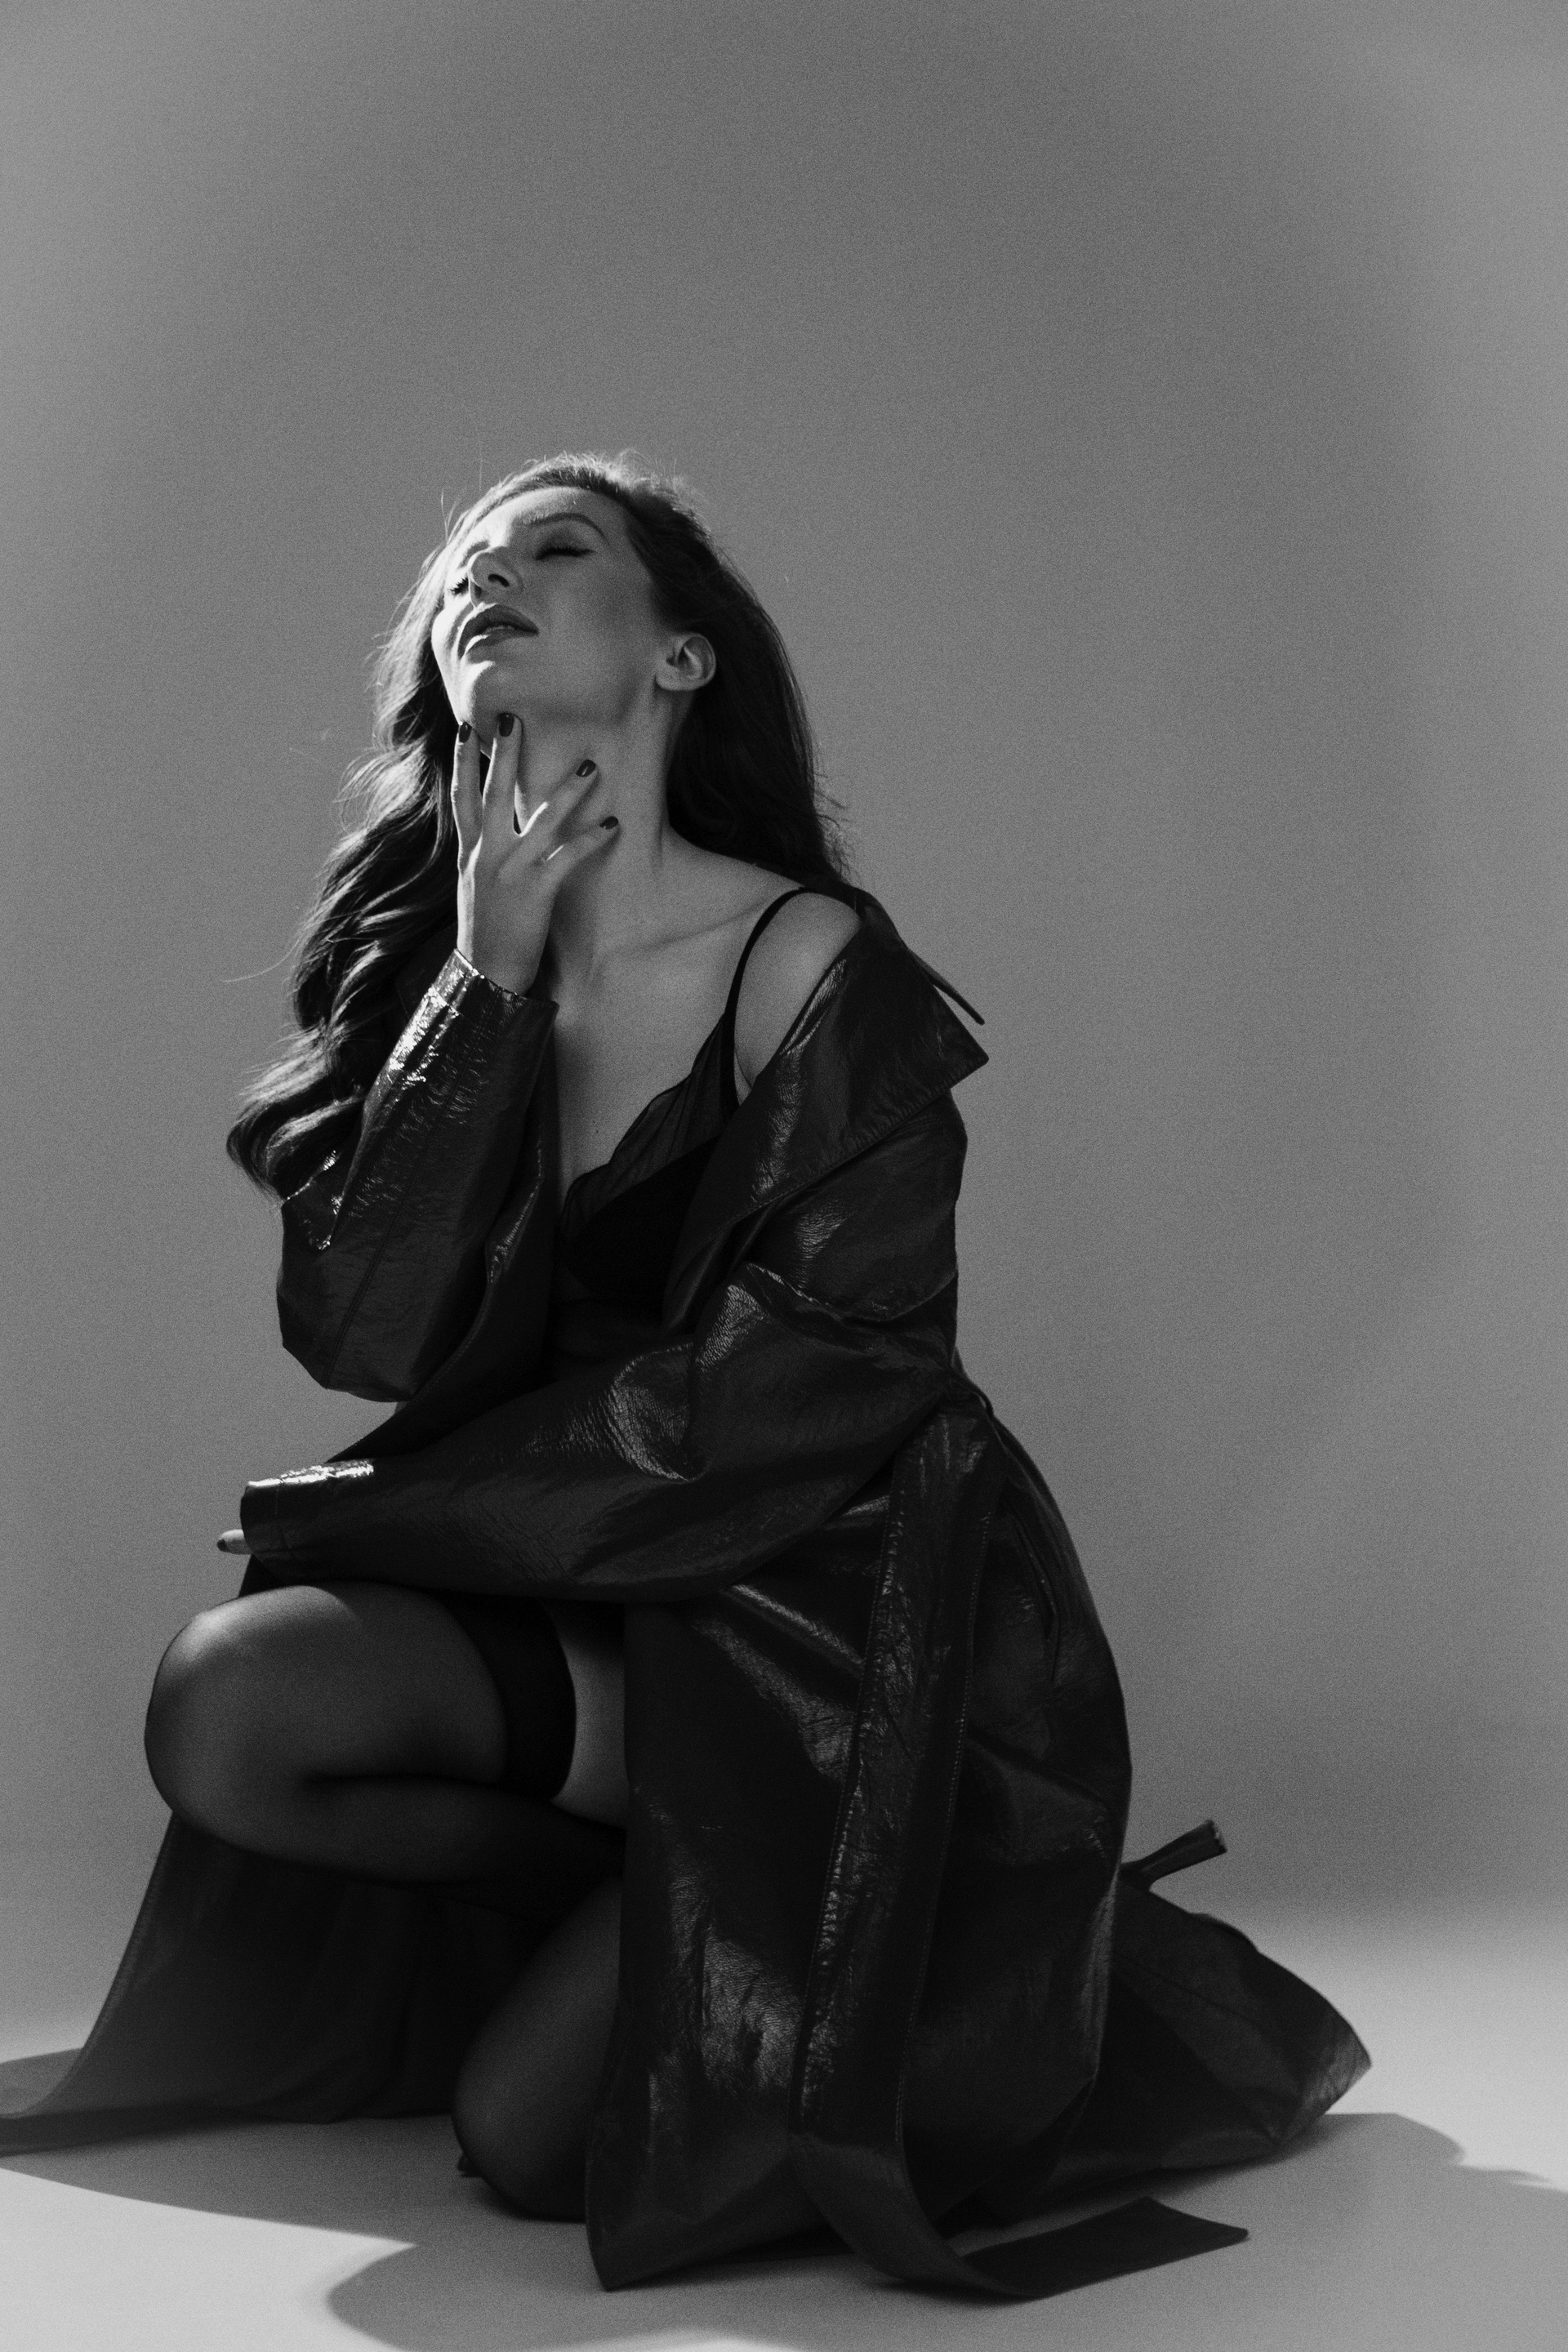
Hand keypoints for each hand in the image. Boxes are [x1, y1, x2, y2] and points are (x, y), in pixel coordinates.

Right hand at [451, 715, 616, 994]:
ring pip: (541, 820)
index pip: (461, 797)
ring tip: (590, 765)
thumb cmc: (484, 936)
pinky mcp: (535, 891)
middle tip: (514, 718)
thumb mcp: (472, 889)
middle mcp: (485, 855)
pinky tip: (613, 823)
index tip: (465, 727)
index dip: (462, 761)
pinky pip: (568, 857)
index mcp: (468, 853)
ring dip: (569, 791)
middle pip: (493, 793)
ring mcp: (509, 872)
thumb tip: (488, 834)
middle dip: (502, 754)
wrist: (484, 978)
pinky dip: (592, 839)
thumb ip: (481, 857)